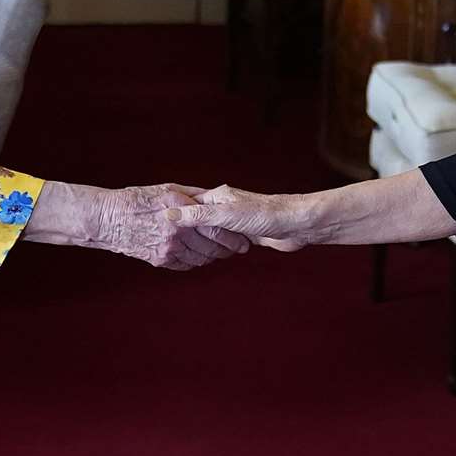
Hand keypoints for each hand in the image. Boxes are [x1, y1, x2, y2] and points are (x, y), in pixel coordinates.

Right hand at [25, 181, 251, 270]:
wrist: (108, 219)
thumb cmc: (138, 199)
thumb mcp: (168, 188)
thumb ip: (194, 194)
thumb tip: (216, 195)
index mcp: (181, 211)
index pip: (217, 228)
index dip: (234, 236)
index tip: (245, 237)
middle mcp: (176, 232)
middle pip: (213, 247)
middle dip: (230, 249)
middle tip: (240, 247)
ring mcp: (168, 249)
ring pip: (202, 259)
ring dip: (214, 257)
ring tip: (222, 252)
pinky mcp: (160, 260)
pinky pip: (186, 265)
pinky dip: (196, 262)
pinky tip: (200, 255)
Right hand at [166, 186, 323, 251]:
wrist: (297, 224)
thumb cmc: (265, 213)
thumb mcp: (227, 215)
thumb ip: (198, 216)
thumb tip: (169, 216)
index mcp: (216, 198)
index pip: (187, 206)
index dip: (174, 216)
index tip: (158, 226)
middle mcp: (223, 207)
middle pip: (196, 222)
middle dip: (186, 234)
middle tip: (170, 248)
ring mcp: (233, 221)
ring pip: (209, 234)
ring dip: (202, 244)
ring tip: (188, 255)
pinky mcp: (243, 234)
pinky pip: (221, 243)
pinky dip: (214, 250)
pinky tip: (209, 257)